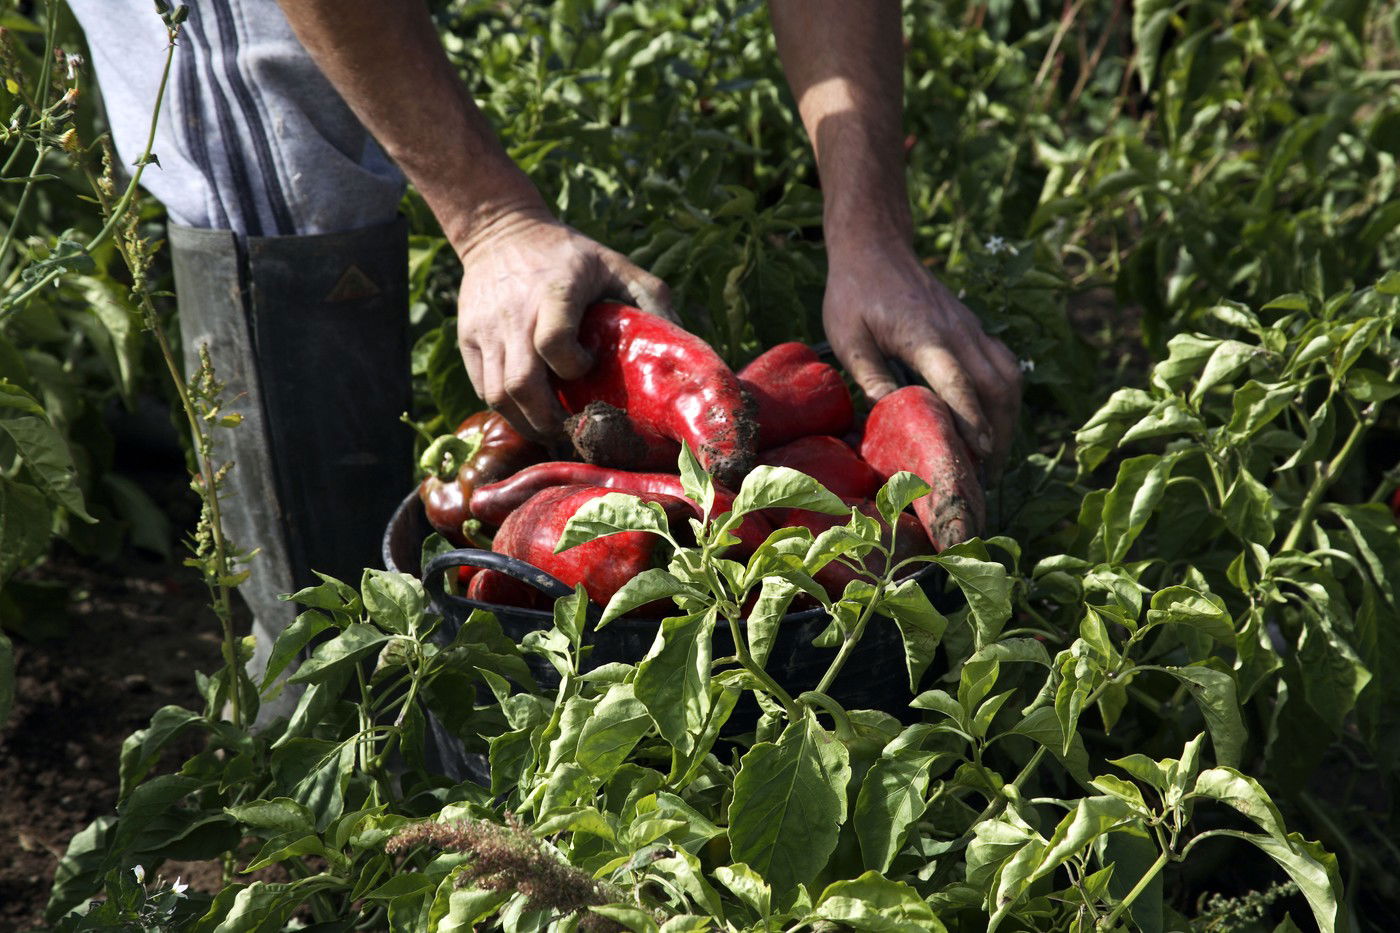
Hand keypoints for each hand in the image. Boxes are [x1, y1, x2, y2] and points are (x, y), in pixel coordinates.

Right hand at [455, 209, 671, 439]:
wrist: (499, 230)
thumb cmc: (568, 254)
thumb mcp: (614, 263)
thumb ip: (649, 297)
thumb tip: (683, 342)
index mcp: (554, 292)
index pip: (554, 343)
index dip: (574, 369)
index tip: (589, 369)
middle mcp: (515, 314)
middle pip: (521, 385)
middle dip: (548, 420)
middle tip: (571, 431)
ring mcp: (485, 329)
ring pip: (498, 395)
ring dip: (526, 422)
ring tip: (550, 429)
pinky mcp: (467, 338)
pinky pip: (483, 388)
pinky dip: (506, 408)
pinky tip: (528, 411)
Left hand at [823, 241, 1021, 474]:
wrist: (877, 247)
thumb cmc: (855, 293)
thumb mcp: (848, 338)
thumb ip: (870, 376)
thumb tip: (890, 416)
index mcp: (925, 335)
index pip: (959, 381)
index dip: (973, 419)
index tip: (983, 454)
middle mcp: (958, 331)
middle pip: (997, 385)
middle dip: (1000, 432)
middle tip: (988, 474)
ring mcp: (971, 328)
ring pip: (1009, 376)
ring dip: (1009, 417)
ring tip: (995, 456)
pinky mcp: (974, 328)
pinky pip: (1004, 365)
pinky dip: (1006, 397)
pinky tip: (994, 421)